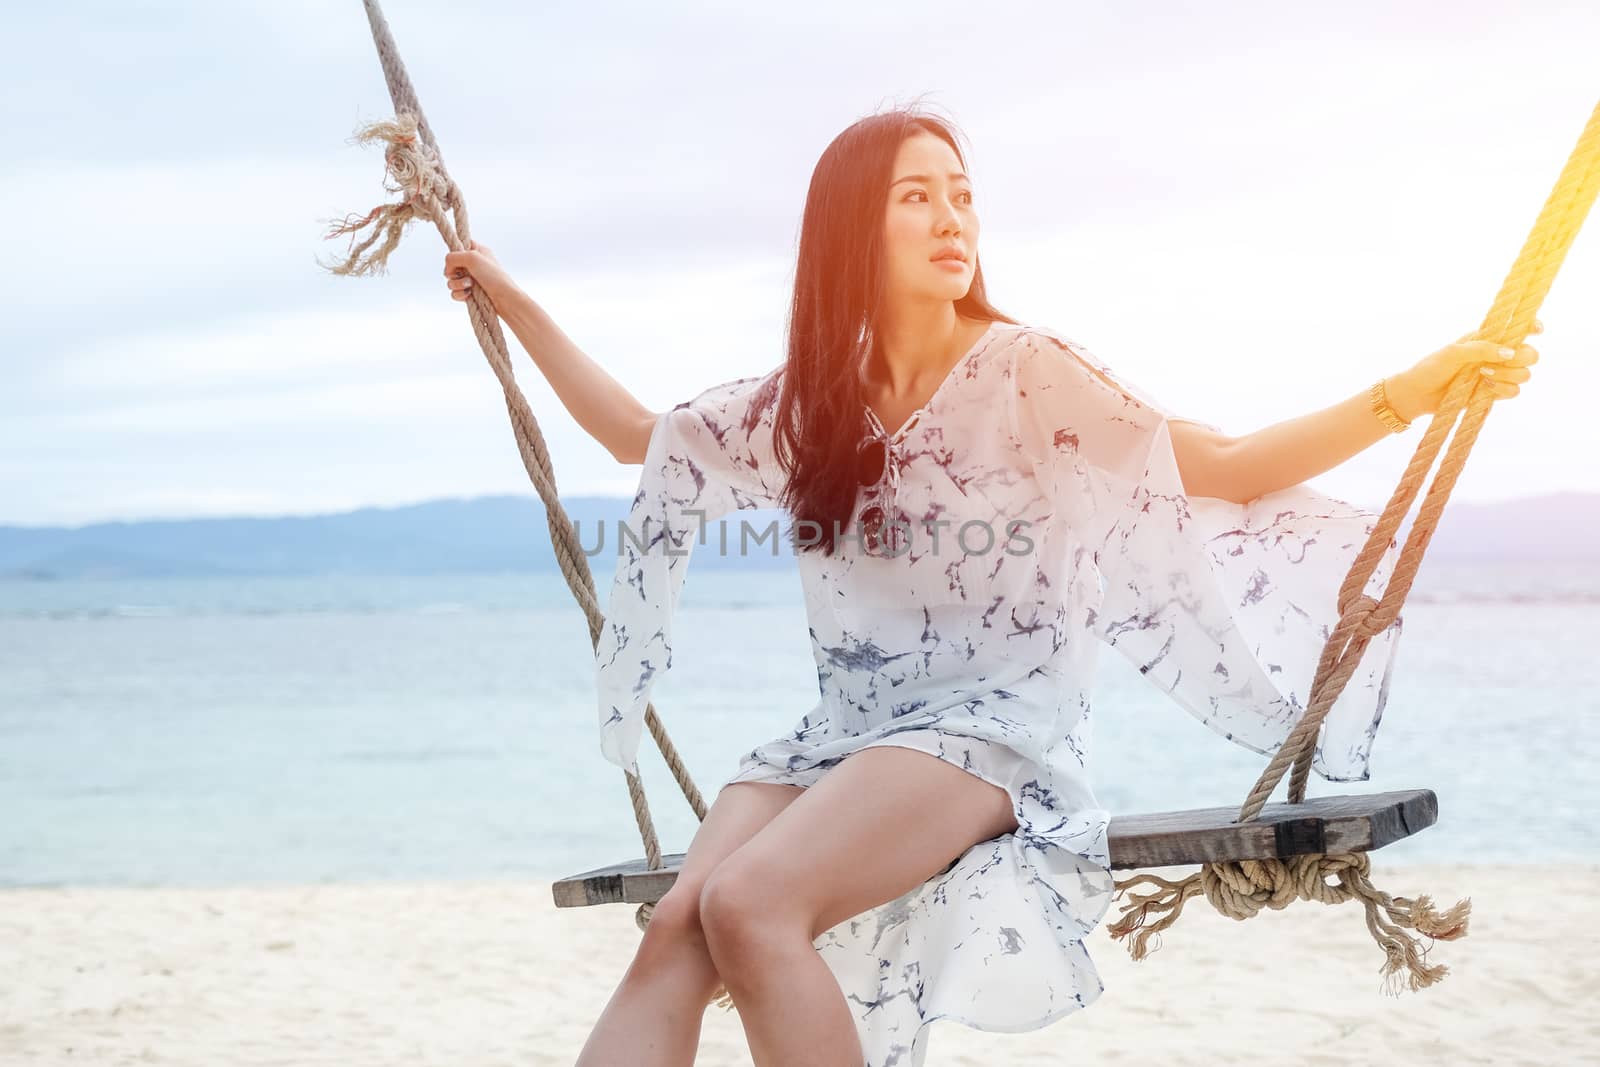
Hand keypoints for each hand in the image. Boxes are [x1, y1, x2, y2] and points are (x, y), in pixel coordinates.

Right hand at [442, 240, 514, 303]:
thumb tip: (447, 268)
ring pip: (450, 280)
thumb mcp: (472, 257)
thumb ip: (453, 257)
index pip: (459, 245)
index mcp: (477, 251)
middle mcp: (473, 264)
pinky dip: (459, 294)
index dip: (454, 253)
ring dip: (457, 284)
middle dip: (453, 272)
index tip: (456, 258)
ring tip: (470, 285)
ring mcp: (471, 279)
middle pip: (451, 265)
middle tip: (463, 274)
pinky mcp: (469, 294)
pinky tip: (469, 295)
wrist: (505, 299)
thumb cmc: (493, 276)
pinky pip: (455, 293)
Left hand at [1386, 319, 1541, 421]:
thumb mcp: (1453, 352)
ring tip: (1483, 376)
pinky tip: (1485, 388)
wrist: (1418, 394)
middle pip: (1531, 354)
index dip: (1532, 327)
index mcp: (1488, 338)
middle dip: (1521, 357)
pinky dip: (1503, 390)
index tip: (1536, 330)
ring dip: (1508, 375)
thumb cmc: (1431, 368)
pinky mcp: (1493, 393)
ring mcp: (1497, 374)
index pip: (1518, 329)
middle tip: (1500, 361)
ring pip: (1525, 374)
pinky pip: (1514, 391)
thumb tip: (1509, 352)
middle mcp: (1496, 355)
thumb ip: (1481, 349)